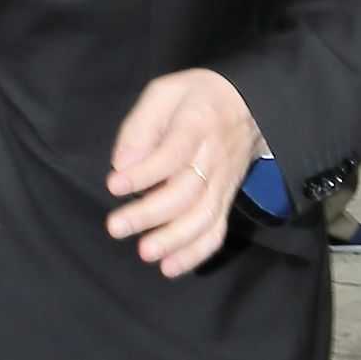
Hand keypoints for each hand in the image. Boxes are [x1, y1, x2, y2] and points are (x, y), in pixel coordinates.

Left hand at [104, 68, 259, 278]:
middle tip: (116, 226)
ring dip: (174, 240)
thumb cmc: (195, 98)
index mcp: (198, 123)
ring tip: (145, 252)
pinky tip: (169, 266)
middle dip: (151, 213)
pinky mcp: (226, 200)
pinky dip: (195, 253)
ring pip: (204, 217)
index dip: (144, 173)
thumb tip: (122, 164)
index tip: (114, 185)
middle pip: (187, 191)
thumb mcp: (164, 92)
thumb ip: (140, 125)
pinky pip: (216, 231)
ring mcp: (223, 182)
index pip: (173, 152)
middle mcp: (214, 157)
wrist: (246, 105)